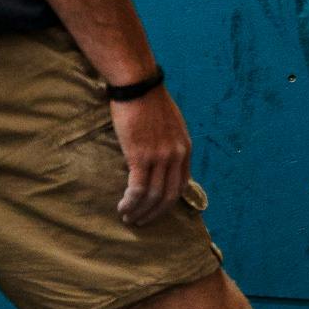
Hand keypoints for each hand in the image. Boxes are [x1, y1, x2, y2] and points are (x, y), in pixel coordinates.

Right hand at [111, 85, 192, 225]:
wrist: (138, 86)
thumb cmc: (149, 103)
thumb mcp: (171, 125)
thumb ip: (170, 145)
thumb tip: (162, 163)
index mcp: (185, 148)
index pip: (182, 186)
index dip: (168, 203)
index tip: (155, 211)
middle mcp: (176, 155)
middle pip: (169, 196)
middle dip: (154, 213)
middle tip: (140, 222)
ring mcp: (160, 157)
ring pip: (152, 196)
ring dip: (139, 212)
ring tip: (127, 218)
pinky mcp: (141, 156)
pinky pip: (137, 189)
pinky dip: (130, 203)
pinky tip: (122, 208)